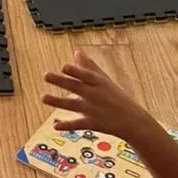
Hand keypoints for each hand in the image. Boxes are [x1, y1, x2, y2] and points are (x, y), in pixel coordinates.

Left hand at [42, 50, 157, 140]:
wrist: (133, 121)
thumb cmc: (117, 97)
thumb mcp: (105, 80)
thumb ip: (89, 67)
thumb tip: (76, 52)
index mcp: (99, 83)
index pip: (87, 75)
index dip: (76, 71)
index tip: (64, 66)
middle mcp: (95, 95)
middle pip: (76, 87)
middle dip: (61, 81)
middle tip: (45, 75)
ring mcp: (94, 110)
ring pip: (73, 105)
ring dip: (58, 101)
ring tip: (43, 97)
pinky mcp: (93, 124)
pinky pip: (79, 124)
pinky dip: (68, 125)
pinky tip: (55, 125)